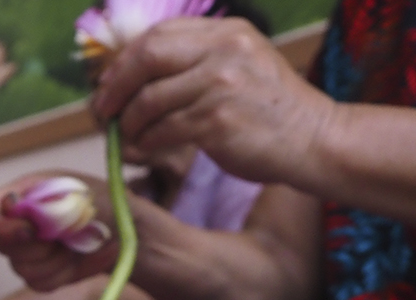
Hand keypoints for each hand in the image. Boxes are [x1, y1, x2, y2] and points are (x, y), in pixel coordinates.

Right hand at [0, 173, 119, 291]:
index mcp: (24, 196)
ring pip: (23, 270)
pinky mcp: (43, 274)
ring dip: (57, 262)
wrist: (132, 232)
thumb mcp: (77, 193)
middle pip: (4, 247)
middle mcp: (21, 224)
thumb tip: (10, 206)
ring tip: (81, 248)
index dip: (1, 227)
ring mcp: (30, 252)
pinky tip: (83, 260)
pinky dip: (65, 275)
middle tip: (70, 238)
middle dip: (40, 247)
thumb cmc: (108, 204)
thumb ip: (41, 200)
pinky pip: (40, 284)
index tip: (29, 232)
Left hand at [92, 17, 335, 185]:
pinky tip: (141, 152)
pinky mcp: (218, 119)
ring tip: (124, 138)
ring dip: (128, 123)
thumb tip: (126, 78)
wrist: (314, 140)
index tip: (107, 86)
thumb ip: (193, 63)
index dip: (122, 62)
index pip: (157, 35)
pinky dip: (144, 143)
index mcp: (226, 31)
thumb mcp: (237, 67)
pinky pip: (162, 130)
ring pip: (149, 99)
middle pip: (146, 57)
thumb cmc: (268, 112)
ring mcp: (222, 83)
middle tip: (102, 112)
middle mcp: (224, 49)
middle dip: (114, 87)